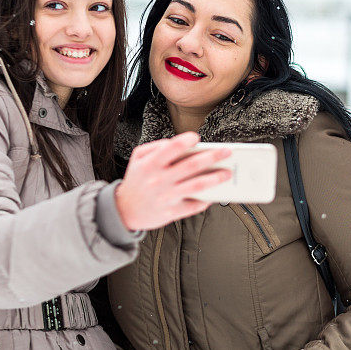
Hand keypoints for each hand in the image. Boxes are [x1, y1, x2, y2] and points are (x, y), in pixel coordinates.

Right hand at [114, 132, 230, 230]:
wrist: (124, 210)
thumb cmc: (136, 180)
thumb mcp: (137, 158)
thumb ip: (156, 146)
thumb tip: (178, 142)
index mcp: (150, 164)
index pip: (171, 148)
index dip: (185, 141)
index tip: (197, 137)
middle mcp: (159, 180)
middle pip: (191, 166)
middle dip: (212, 157)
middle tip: (227, 152)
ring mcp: (167, 197)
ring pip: (197, 186)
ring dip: (215, 178)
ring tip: (227, 173)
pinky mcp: (172, 212)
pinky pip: (194, 205)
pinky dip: (207, 199)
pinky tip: (215, 193)